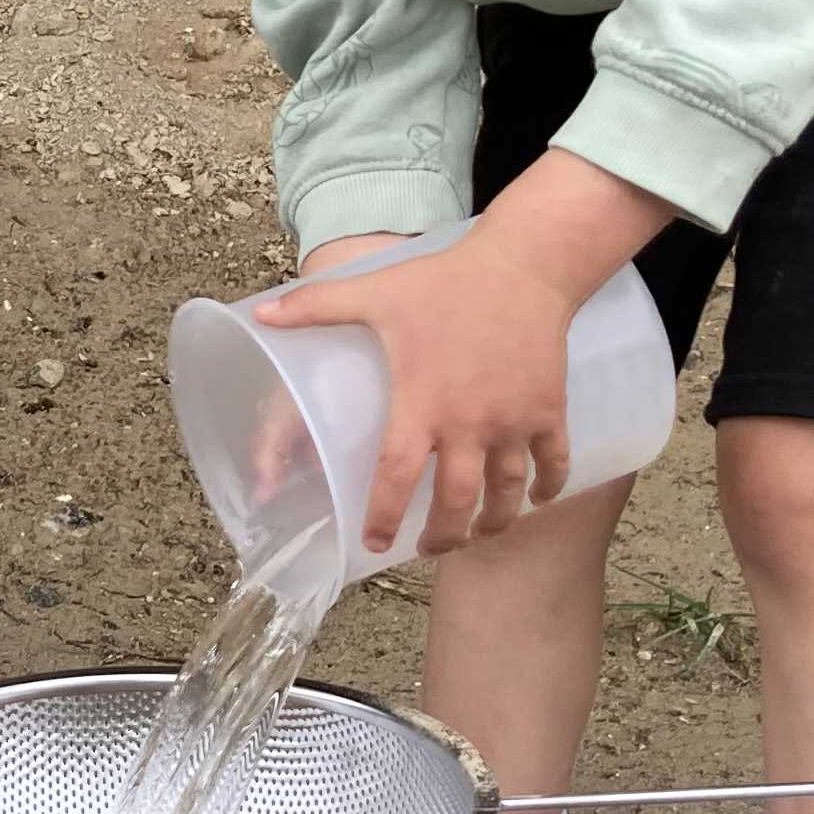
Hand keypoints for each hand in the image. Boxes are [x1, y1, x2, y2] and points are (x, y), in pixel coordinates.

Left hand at [253, 235, 581, 557]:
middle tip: (428, 548)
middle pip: (456, 502)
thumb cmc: (444, 281)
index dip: (384, 516)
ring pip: (507, 492)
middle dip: (443, 536)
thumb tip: (260, 316)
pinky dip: (549, 487)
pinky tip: (536, 500)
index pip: (396, 477)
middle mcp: (469, 423)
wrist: (524, 265)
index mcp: (421, 404)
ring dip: (494, 521)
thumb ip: (316, 308)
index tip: (375, 543)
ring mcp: (514, 420)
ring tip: (479, 533)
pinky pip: (552, 462)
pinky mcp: (549, 409)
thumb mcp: (374, 292)